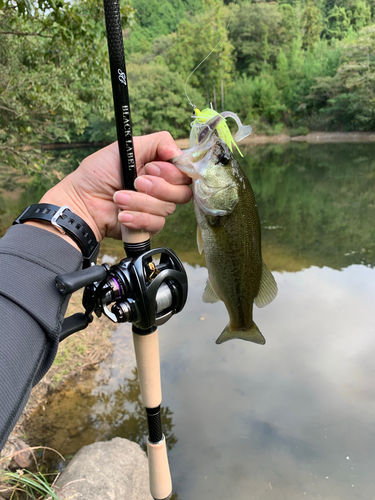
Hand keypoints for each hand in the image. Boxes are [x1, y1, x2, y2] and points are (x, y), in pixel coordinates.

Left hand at [38, 132, 191, 242]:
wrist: (82, 202)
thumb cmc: (99, 174)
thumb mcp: (127, 148)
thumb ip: (157, 142)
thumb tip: (177, 151)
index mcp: (160, 168)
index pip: (185, 171)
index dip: (173, 171)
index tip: (151, 167)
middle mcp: (162, 188)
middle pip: (183, 191)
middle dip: (157, 187)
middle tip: (135, 182)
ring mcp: (156, 208)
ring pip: (167, 208)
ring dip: (140, 202)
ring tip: (119, 197)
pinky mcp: (149, 226)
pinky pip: (156, 224)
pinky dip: (137, 218)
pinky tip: (122, 214)